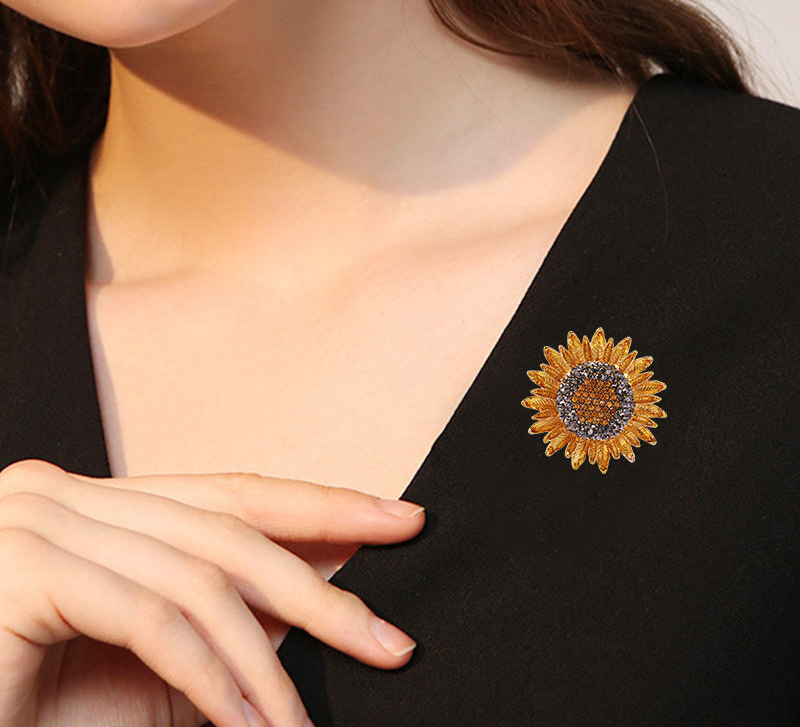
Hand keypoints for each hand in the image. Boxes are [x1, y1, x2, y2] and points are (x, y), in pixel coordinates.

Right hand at [0, 459, 424, 726]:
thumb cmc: (36, 709)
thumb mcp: (148, 660)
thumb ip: (218, 622)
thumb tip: (318, 604)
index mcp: (96, 499)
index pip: (231, 492)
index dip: (323, 505)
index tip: (398, 520)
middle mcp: (62, 490)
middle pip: (227, 531)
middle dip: (320, 589)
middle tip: (390, 640)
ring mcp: (37, 520)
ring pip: (199, 579)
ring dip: (265, 663)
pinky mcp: (24, 568)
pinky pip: (152, 619)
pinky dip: (212, 679)